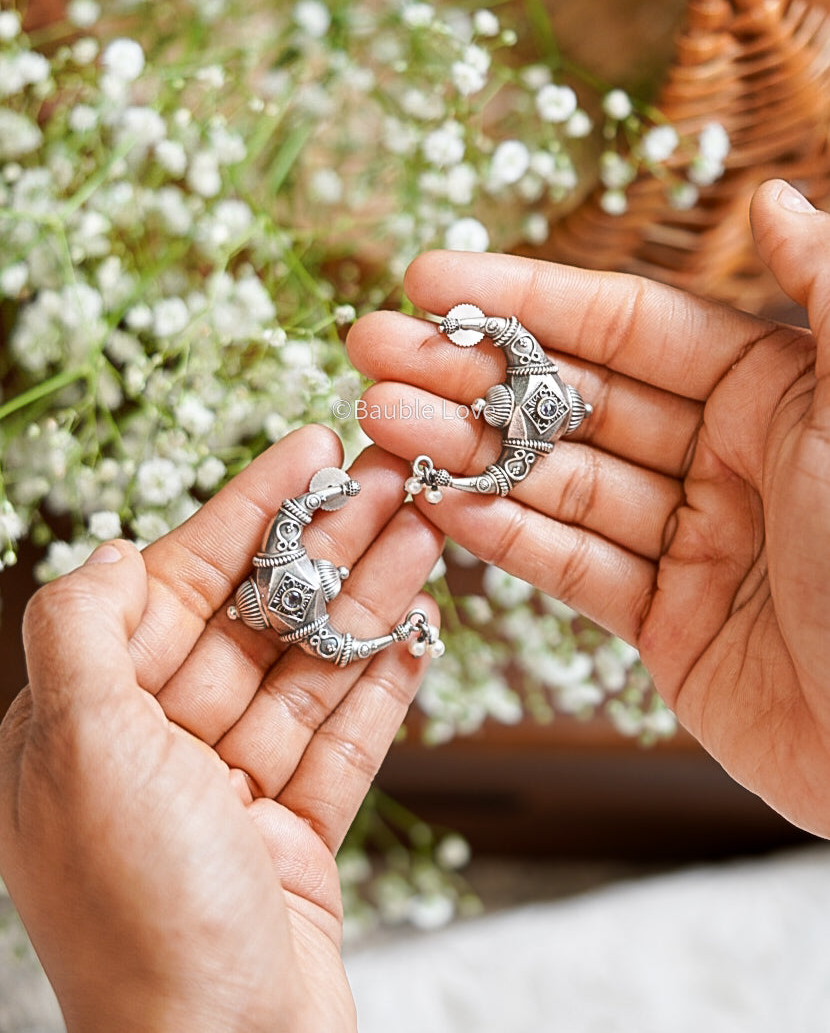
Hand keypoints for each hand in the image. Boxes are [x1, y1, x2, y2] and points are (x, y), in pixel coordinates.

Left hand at [0, 426, 441, 1032]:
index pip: (174, 585)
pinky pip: (345, 740)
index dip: (246, 511)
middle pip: (255, 619)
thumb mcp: (81, 751)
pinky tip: (423, 628)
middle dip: (325, 546)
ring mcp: (230, 793)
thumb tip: (110, 550)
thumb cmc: (141, 915)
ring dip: (369, 600)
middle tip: (394, 479)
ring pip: (310, 670)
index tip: (310, 452)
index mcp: (90, 724)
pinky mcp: (296, 835)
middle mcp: (156, 751)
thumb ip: (81, 631)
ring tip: (428, 530)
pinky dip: (383, 684)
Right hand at [347, 179, 829, 837]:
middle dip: (468, 371)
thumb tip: (769, 194)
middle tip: (372, 346)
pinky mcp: (668, 626)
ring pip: (556, 481)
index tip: (429, 277)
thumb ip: (826, 287)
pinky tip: (435, 504)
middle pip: (572, 399)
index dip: (523, 297)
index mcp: (771, 390)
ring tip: (378, 419)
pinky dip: (504, 537)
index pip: (624, 324)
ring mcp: (691, 543)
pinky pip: (573, 569)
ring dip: (465, 450)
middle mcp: (724, 457)